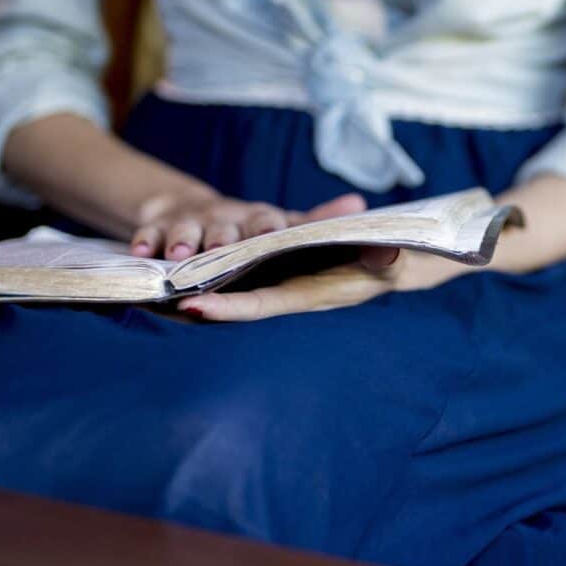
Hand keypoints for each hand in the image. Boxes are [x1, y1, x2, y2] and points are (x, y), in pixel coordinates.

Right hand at [131, 189, 367, 260]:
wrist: (188, 208)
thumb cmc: (245, 225)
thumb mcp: (280, 221)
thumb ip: (316, 218)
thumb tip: (361, 206)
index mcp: (256, 219)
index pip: (266, 221)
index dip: (268, 228)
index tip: (272, 234)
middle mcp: (224, 218)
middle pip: (223, 227)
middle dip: (221, 237)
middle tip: (222, 249)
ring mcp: (189, 223)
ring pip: (185, 230)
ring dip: (181, 240)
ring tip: (177, 254)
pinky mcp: (158, 229)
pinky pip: (148, 235)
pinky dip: (143, 242)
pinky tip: (139, 252)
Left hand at [176, 248, 475, 321]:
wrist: (407, 260)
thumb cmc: (401, 260)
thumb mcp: (398, 258)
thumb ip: (391, 259)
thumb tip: (389, 256)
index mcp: (312, 294)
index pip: (262, 305)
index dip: (227, 309)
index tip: (190, 307)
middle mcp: (293, 292)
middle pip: (238, 298)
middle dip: (201, 296)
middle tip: (158, 289)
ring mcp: (288, 281)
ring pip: (237, 284)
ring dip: (204, 282)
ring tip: (162, 274)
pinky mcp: (287, 268)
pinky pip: (247, 270)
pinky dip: (220, 268)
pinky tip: (192, 258)